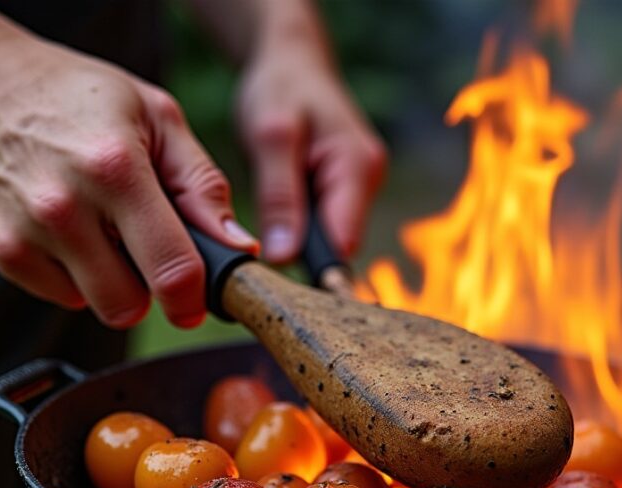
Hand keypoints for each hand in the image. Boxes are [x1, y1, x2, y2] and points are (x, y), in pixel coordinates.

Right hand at [0, 33, 257, 328]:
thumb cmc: (71, 94)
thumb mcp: (155, 116)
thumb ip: (202, 185)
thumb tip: (238, 247)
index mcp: (116, 167)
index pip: (172, 268)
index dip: (196, 298)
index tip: (200, 299)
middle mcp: (65, 206)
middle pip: (130, 306)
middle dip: (149, 290)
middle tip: (147, 251)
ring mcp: (25, 234)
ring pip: (95, 306)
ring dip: (111, 282)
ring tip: (102, 229)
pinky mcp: (0, 252)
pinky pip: (59, 296)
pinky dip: (73, 276)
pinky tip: (67, 230)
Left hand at [236, 40, 386, 262]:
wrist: (290, 63)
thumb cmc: (281, 87)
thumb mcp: (270, 137)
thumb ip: (280, 196)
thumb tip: (284, 256)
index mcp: (358, 167)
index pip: (344, 242)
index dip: (313, 271)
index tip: (274, 290)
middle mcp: (368, 181)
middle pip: (337, 247)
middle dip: (299, 258)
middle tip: (253, 266)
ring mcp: (357, 188)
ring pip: (326, 240)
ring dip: (294, 243)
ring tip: (258, 239)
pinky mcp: (340, 192)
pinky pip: (320, 226)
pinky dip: (295, 229)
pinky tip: (272, 223)